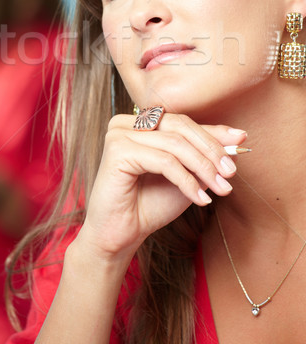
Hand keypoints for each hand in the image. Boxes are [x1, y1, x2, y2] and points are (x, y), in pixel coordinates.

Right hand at [78, 112, 246, 262]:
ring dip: (204, 168)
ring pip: (175, 144)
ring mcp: (119, 134)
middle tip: (231, 173)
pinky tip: (201, 199)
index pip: (182, 122)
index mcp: (139, 123)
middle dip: (211, 150)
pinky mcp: (117, 151)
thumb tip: (237, 137)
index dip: (212, 133)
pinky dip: (187, 180)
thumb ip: (204, 155)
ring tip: (221, 189)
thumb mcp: (186, 176)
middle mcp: (125, 123)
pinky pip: (164, 161)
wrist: (121, 235)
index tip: (240, 141)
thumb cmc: (149, 205)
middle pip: (180, 127)